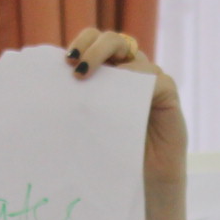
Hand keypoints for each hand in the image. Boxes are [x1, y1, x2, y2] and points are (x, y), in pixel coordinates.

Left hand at [67, 28, 185, 182]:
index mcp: (108, 71)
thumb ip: (78, 99)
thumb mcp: (88, 122)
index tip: (67, 61)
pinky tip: (124, 99)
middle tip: (77, 69)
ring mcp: (150, 79)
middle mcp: (129, 69)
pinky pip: (155, 79)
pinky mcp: (167, 93)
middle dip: (94, 48)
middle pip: (113, 40)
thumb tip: (51, 84)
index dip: (82, 43)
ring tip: (98, 85)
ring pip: (135, 56)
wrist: (144, 178)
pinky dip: (139, 82)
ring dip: (114, 68)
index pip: (95, 41)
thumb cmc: (112, 151)